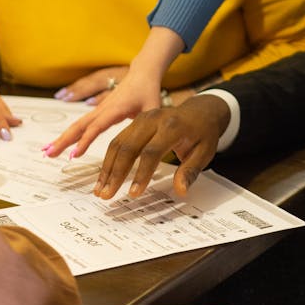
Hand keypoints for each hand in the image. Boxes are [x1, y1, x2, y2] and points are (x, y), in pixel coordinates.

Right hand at [43, 27, 184, 159]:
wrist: (142, 73)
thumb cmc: (148, 91)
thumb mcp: (153, 108)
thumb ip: (149, 124)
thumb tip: (147, 144)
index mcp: (115, 109)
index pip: (97, 127)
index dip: (85, 141)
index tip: (74, 155)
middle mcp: (102, 109)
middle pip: (79, 126)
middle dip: (63, 140)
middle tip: (48, 154)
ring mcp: (98, 110)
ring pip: (77, 125)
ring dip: (62, 138)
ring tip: (47, 152)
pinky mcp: (98, 112)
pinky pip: (81, 124)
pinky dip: (69, 134)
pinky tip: (61, 144)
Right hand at [92, 94, 230, 199]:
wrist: (201, 109)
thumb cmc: (204, 133)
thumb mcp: (205, 152)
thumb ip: (191, 171)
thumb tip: (180, 190)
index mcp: (173, 125)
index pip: (152, 151)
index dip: (142, 173)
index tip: (134, 194)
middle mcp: (153, 119)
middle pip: (129, 146)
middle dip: (116, 172)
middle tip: (106, 195)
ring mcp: (142, 118)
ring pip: (118, 142)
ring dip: (108, 167)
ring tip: (100, 190)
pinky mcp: (136, 122)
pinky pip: (118, 139)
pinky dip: (109, 159)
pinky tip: (105, 176)